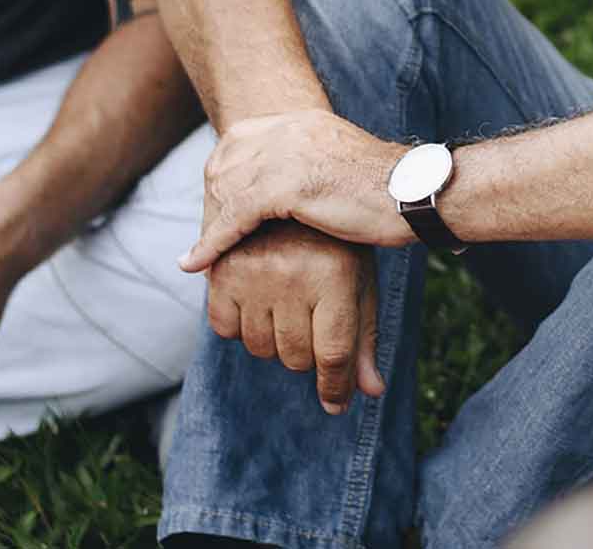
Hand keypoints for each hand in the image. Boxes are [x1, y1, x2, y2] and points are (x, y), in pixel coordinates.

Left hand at [177, 111, 404, 270]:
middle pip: (226, 164)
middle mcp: (291, 129)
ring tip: (198, 258)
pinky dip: (212, 242)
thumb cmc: (391, 192)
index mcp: (303, 121)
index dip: (222, 177)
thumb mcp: (340, 164)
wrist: (419, 194)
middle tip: (206, 240)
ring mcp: (289, 153)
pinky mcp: (289, 185)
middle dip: (210, 204)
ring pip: (226, 190)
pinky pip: (235, 215)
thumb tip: (289, 191)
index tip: (216, 209)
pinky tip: (196, 263)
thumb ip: (310, 165)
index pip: (238, 142)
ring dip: (208, 226)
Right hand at [205, 221, 382, 412]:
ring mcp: (254, 273)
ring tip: (286, 309)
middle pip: (295, 358)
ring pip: (260, 348)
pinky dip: (240, 326)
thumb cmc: (335, 243)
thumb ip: (364, 336)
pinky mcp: (222, 271)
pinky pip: (225, 329)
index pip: (333, 353)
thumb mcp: (358, 281)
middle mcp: (293, 275)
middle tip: (312, 327)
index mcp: (335, 276)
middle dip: (307, 356)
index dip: (336, 386)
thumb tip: (370, 391)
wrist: (290, 189)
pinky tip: (257, 303)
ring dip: (274, 342)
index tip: (335, 404)